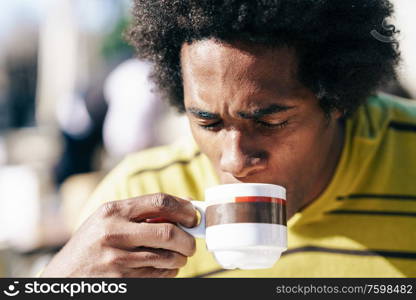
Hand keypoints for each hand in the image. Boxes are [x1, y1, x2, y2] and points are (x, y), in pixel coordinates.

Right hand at [41, 193, 197, 276]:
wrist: (65, 277)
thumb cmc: (91, 244)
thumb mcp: (109, 220)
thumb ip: (143, 211)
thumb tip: (185, 203)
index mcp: (113, 211)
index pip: (160, 202)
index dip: (184, 209)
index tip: (193, 216)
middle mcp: (114, 233)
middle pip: (169, 232)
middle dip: (188, 240)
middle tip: (191, 244)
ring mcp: (117, 259)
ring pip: (167, 258)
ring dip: (180, 258)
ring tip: (178, 257)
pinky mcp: (122, 280)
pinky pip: (158, 275)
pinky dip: (169, 272)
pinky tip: (164, 268)